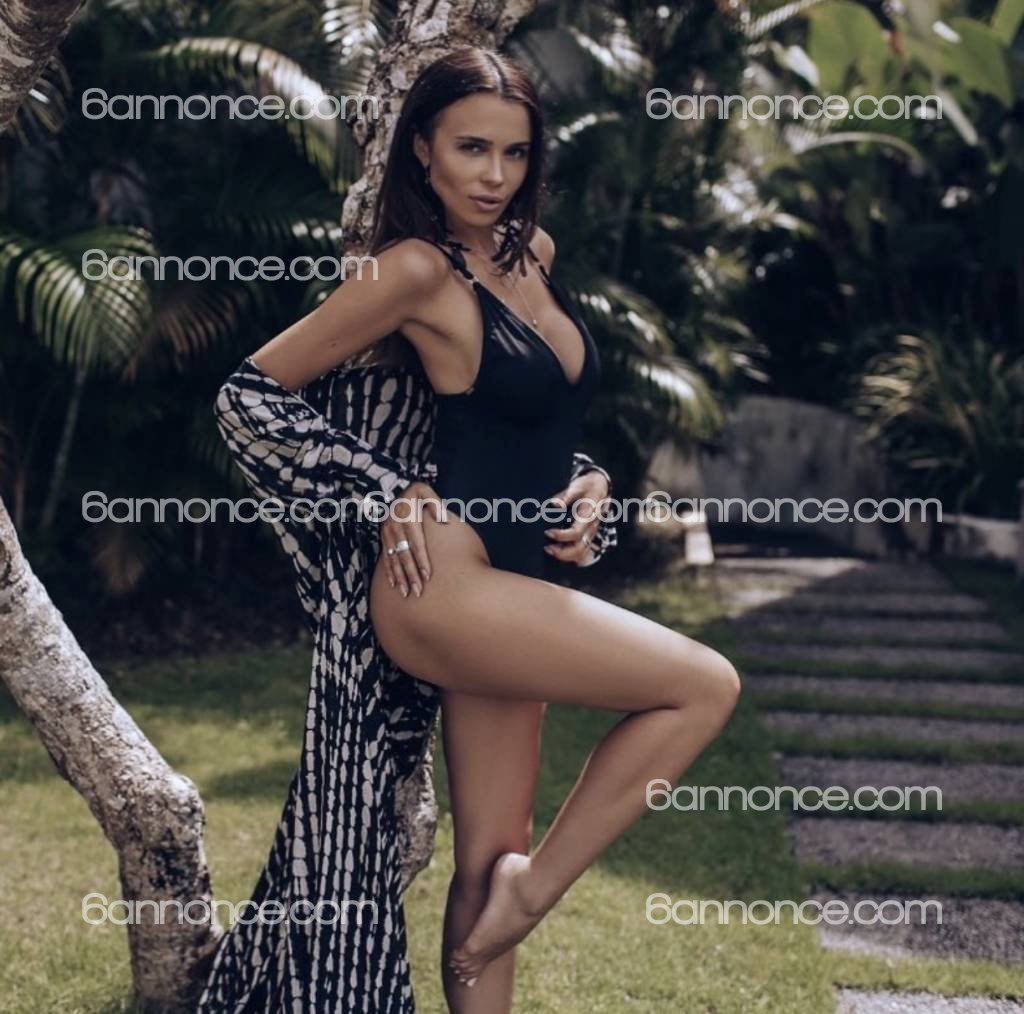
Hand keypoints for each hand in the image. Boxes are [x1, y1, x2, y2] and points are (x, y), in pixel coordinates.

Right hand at [380, 481, 447, 596]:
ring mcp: (387, 533)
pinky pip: (386, 558)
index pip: (416, 543)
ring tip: (406, 593)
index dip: (421, 560)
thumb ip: (436, 503)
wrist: (396, 491)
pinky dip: (390, 572)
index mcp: (407, 517)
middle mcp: (395, 527)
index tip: (427, 575)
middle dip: (411, 575)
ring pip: (394, 559)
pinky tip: (394, 585)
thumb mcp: (425, 491)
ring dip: (400, 578)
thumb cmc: (416, 494)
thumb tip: (444, 519)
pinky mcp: (384, 538)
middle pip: (404, 555)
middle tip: (418, 592)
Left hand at [543, 469, 610, 566]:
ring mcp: (591, 533)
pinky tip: (558, 553)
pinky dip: (571, 556)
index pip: (576, 533)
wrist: (600, 486)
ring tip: (550, 550)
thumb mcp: (577, 486)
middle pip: (580, 548)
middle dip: (562, 552)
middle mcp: (591, 528)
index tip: (547, 532)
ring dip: (565, 556)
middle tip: (547, 547)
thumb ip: (565, 496)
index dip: (561, 536)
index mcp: (588, 516)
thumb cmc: (586, 486)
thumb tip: (554, 504)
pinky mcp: (589, 536)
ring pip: (582, 553)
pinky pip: (582, 552)